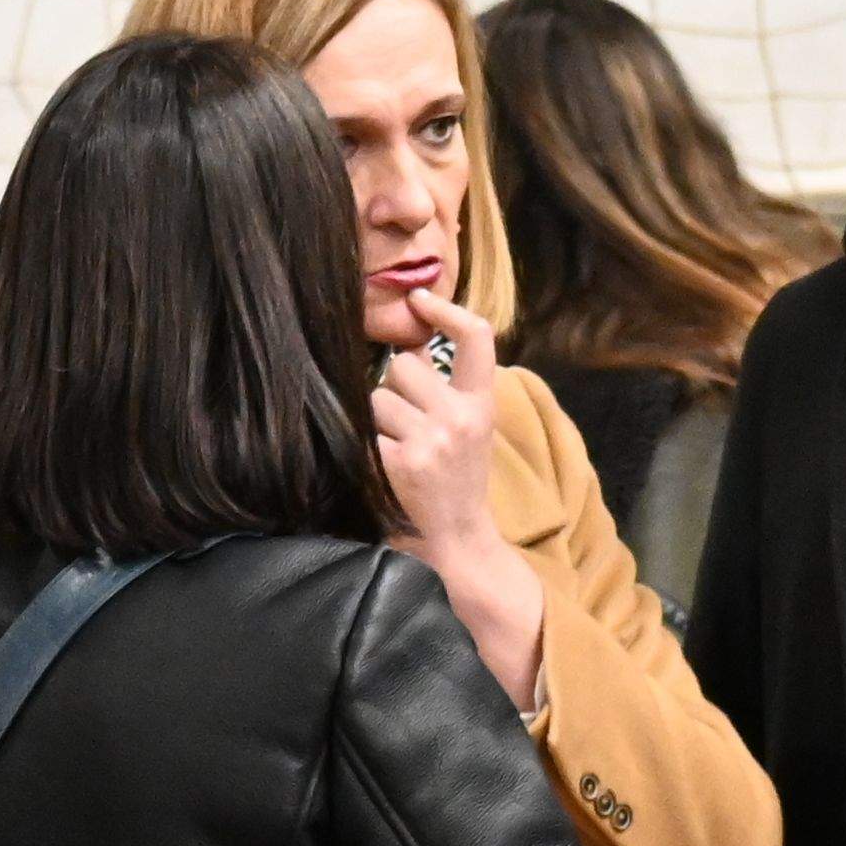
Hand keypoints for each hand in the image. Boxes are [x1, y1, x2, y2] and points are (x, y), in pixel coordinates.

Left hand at [377, 297, 548, 710]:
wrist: (458, 546)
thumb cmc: (454, 484)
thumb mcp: (468, 432)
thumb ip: (447, 390)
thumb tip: (407, 340)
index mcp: (482, 406)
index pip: (477, 338)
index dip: (447, 310)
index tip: (419, 299)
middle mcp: (462, 418)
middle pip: (403, 365)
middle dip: (394, 389)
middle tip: (407, 428)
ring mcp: (433, 440)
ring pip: (378, 397)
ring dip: (377, 421)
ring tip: (397, 453)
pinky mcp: (403, 463)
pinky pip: (364, 432)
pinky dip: (365, 449)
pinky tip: (385, 472)